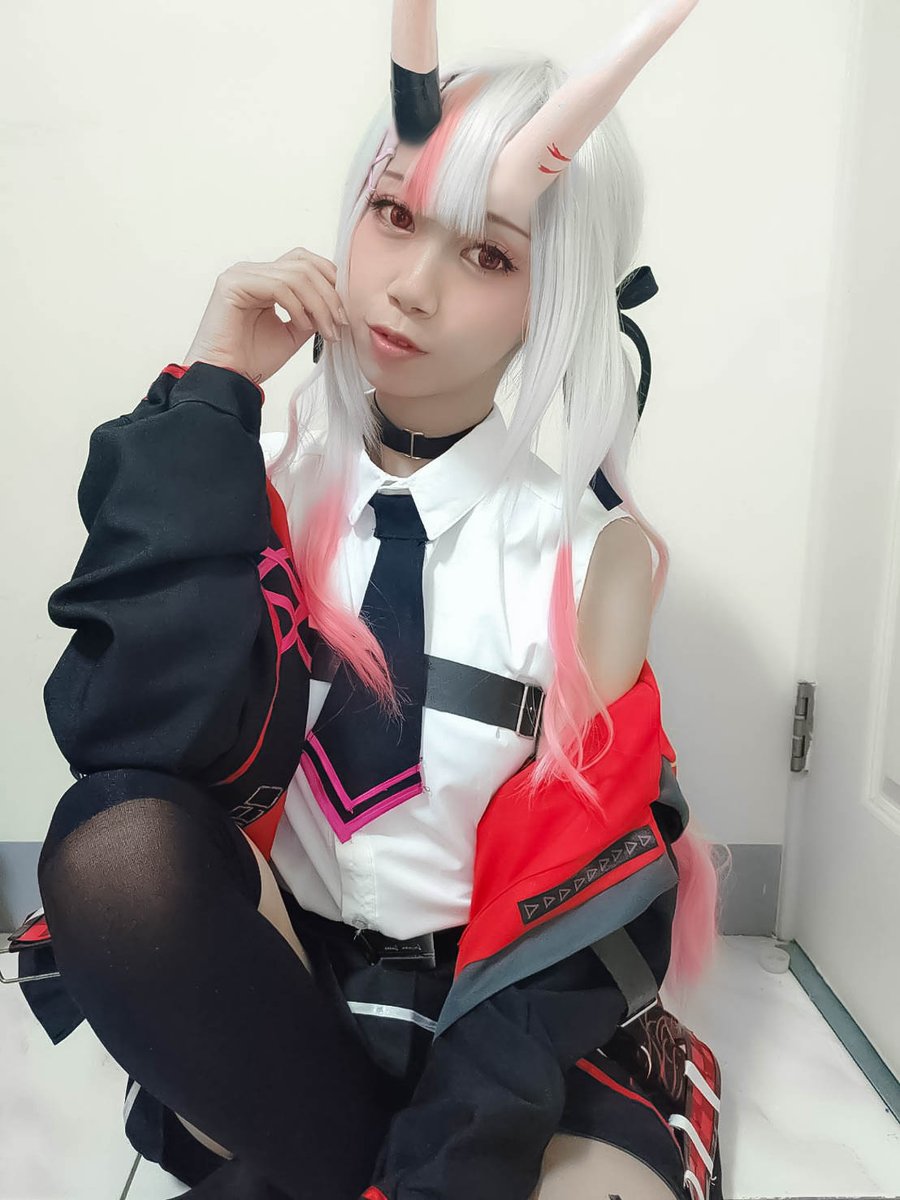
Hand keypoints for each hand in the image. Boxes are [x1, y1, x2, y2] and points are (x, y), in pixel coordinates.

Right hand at [182, 247, 348, 384]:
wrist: (227, 379)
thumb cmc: (253, 360)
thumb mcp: (294, 333)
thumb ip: (312, 312)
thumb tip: (338, 304)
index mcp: (265, 279)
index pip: (304, 262)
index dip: (330, 281)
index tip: (344, 313)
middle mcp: (252, 271)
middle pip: (304, 264)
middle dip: (329, 294)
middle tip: (341, 323)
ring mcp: (241, 275)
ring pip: (296, 275)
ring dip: (319, 304)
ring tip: (326, 330)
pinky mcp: (233, 284)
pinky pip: (278, 286)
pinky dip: (298, 307)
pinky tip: (303, 326)